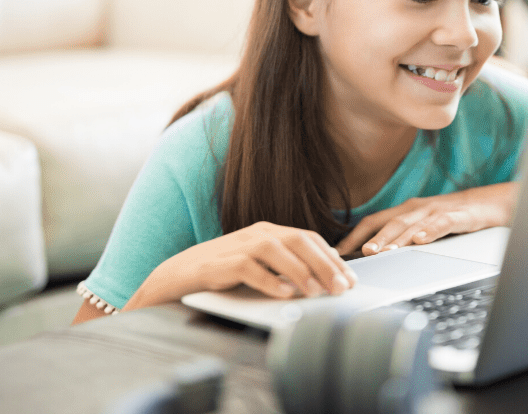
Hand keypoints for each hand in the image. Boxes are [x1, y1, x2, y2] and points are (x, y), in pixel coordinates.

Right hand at [173, 222, 356, 299]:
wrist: (176, 277)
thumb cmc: (222, 274)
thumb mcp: (259, 267)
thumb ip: (285, 267)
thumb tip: (324, 276)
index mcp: (268, 232)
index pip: (309, 239)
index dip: (332, 257)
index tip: (350, 278)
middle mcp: (256, 234)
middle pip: (298, 241)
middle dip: (324, 264)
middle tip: (341, 288)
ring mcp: (237, 246)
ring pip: (276, 250)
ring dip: (300, 271)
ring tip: (316, 291)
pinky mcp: (219, 264)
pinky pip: (248, 268)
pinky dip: (269, 280)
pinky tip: (285, 294)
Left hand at [334, 182, 516, 256]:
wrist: (491, 203)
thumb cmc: (453, 217)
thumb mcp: (423, 225)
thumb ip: (401, 237)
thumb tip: (371, 257)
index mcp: (406, 211)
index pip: (373, 221)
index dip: (354, 235)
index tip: (337, 252)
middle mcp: (418, 208)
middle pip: (390, 222)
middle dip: (373, 239)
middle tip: (358, 255)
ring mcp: (438, 210)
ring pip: (413, 223)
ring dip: (397, 238)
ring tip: (385, 252)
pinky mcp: (460, 216)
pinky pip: (444, 223)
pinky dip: (431, 230)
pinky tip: (422, 240)